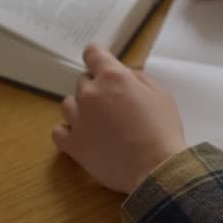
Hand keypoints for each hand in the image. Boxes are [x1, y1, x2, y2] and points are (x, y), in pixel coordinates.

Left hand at [51, 44, 186, 193]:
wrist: (156, 168)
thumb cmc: (163, 130)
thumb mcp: (160, 95)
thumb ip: (138, 79)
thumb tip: (125, 76)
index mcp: (112, 77)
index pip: (93, 53)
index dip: (97, 56)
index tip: (100, 62)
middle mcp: (90, 94)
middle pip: (83, 81)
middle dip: (96, 88)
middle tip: (113, 104)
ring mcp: (78, 119)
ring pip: (68, 104)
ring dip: (81, 108)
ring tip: (97, 122)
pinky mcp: (72, 144)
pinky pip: (58, 130)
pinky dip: (68, 131)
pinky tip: (83, 136)